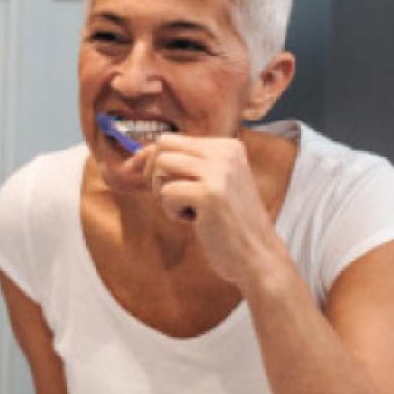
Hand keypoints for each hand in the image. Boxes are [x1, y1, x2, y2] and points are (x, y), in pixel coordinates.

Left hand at [127, 134, 283, 288]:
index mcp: (228, 146)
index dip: (150, 159)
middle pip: (163, 146)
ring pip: (160, 167)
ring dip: (163, 193)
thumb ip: (184, 167)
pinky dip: (172, 211)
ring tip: (188, 209)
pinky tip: (195, 221)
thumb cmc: (228, 222)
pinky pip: (166, 193)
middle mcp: (225, 152)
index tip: (140, 175)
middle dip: (152, 172)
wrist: (256, 254)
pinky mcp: (209, 194)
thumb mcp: (211, 184)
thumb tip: (137, 157)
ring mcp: (219, 171)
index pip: (172, 139)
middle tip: (168, 197)